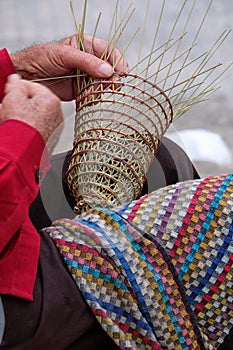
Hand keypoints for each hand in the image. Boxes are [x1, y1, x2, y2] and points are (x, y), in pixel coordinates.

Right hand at [0, 74, 63, 150]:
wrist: (23, 152)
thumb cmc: (22, 127)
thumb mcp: (13, 98)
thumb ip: (15, 85)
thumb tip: (15, 80)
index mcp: (51, 100)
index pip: (33, 87)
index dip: (18, 88)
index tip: (9, 92)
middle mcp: (57, 115)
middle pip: (34, 103)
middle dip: (18, 104)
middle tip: (6, 106)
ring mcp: (54, 129)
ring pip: (35, 117)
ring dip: (21, 116)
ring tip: (9, 118)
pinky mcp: (49, 140)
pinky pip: (37, 129)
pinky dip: (27, 128)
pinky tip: (17, 130)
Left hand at [11, 34, 127, 100]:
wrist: (28, 76)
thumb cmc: (41, 58)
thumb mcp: (64, 54)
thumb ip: (86, 61)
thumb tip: (107, 70)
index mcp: (86, 45)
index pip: (109, 51)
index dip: (118, 61)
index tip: (121, 72)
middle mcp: (88, 61)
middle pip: (110, 69)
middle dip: (112, 78)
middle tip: (112, 85)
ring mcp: (85, 77)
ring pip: (103, 84)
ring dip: (103, 89)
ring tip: (95, 92)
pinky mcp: (81, 91)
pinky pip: (94, 95)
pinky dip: (95, 98)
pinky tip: (90, 98)